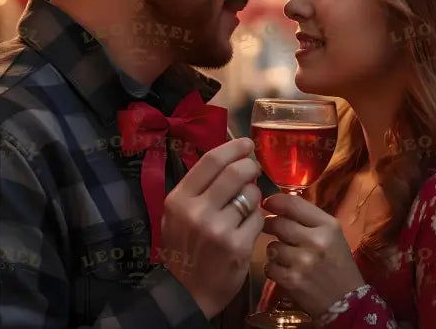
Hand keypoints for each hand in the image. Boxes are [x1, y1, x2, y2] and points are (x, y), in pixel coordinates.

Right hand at [162, 137, 263, 318]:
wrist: (187, 292)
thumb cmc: (184, 248)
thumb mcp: (177, 214)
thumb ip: (198, 187)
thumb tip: (228, 157)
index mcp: (179, 199)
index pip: (211, 161)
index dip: (233, 147)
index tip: (246, 144)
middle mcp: (197, 212)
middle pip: (236, 172)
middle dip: (251, 166)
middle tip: (254, 169)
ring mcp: (218, 230)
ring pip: (251, 195)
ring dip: (254, 195)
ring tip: (246, 205)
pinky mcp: (238, 246)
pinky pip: (258, 218)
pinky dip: (257, 219)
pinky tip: (247, 227)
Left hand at [261, 193, 364, 317]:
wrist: (348, 301)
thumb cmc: (338, 264)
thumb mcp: (332, 235)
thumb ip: (309, 219)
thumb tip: (279, 205)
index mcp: (328, 225)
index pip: (293, 204)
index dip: (275, 201)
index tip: (268, 203)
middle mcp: (316, 240)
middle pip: (278, 223)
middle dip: (270, 225)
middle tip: (270, 228)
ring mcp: (303, 261)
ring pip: (271, 246)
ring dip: (274, 251)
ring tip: (285, 256)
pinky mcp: (292, 280)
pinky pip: (269, 267)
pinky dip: (273, 270)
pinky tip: (285, 272)